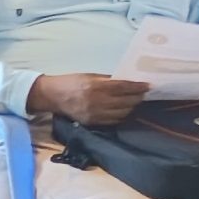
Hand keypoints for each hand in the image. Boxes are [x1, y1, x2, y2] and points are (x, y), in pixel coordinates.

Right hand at [30, 73, 149, 127]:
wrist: (51, 95)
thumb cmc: (70, 82)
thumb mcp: (90, 76)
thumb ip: (108, 80)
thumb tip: (127, 82)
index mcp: (96, 86)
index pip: (124, 87)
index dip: (138, 87)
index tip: (148, 85)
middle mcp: (97, 101)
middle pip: (126, 101)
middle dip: (137, 97)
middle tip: (143, 93)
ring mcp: (94, 114)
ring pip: (122, 113)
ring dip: (131, 107)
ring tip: (134, 101)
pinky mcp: (92, 122)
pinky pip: (113, 121)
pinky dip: (121, 115)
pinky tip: (123, 110)